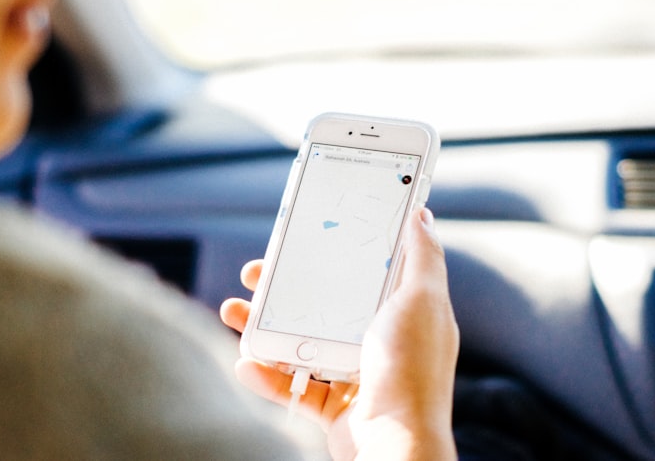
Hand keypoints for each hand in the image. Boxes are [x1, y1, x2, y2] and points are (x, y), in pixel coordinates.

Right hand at [220, 207, 458, 459]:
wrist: (397, 444)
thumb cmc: (412, 369)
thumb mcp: (423, 301)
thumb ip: (422, 258)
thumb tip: (422, 216)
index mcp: (399, 313)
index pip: (361, 273)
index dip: (330, 253)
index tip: (298, 238)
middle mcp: (378, 342)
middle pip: (322, 306)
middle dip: (282, 289)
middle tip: (252, 275)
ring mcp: (355, 376)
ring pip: (301, 344)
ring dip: (262, 329)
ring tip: (232, 313)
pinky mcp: (335, 408)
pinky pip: (294, 388)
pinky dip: (267, 377)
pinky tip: (244, 362)